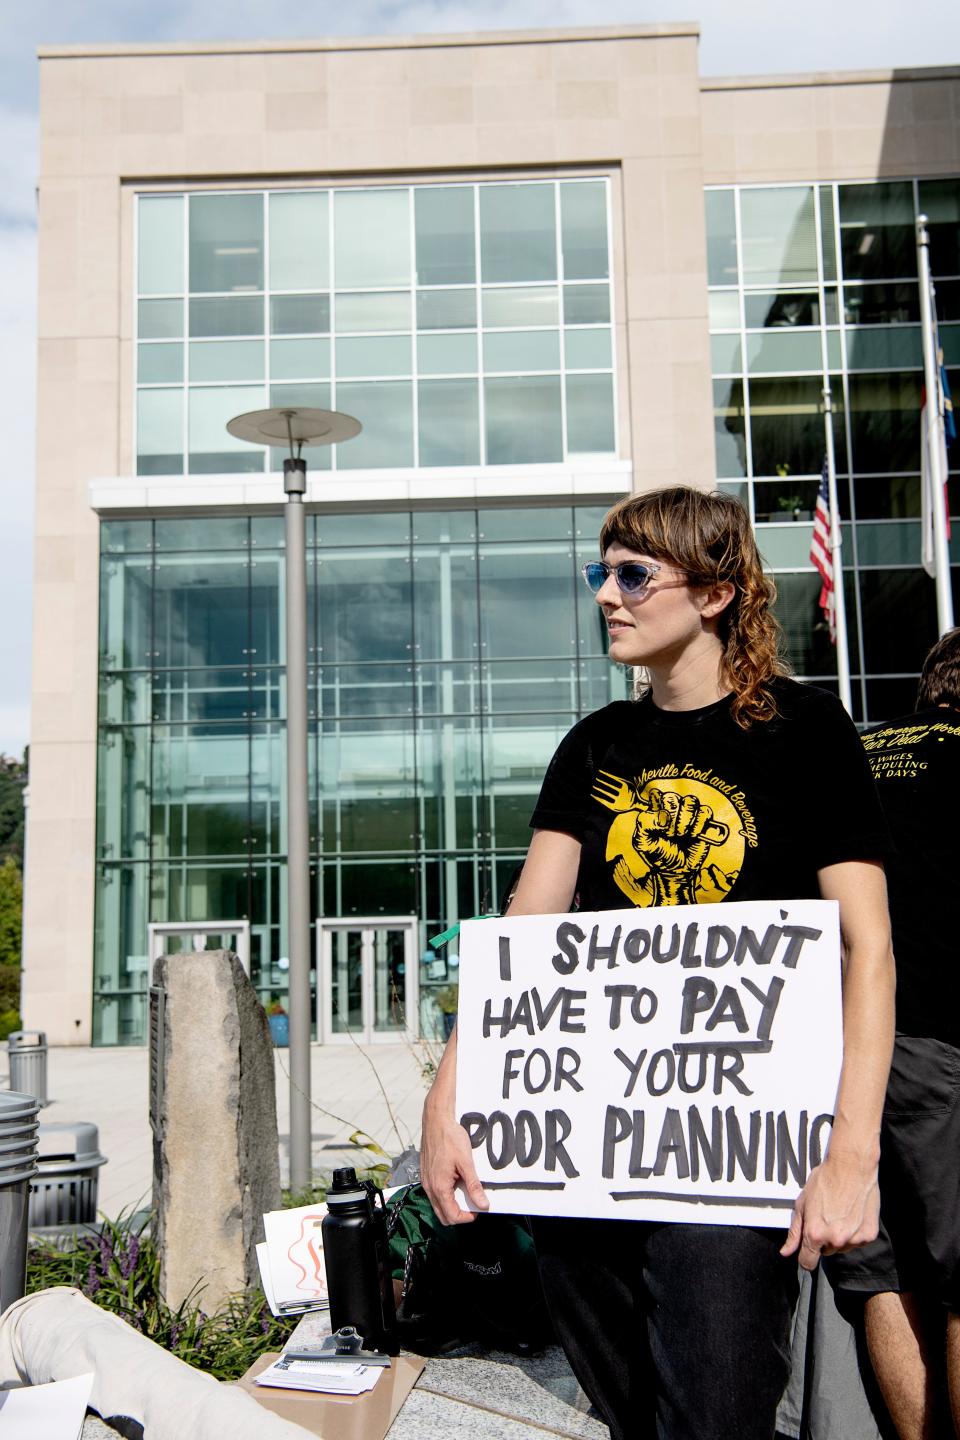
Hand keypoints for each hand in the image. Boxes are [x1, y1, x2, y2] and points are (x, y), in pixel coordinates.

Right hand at [420, 1099, 488, 1225]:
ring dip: (452, 1206)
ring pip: (438, 1206)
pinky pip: (435, 1194)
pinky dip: (446, 1196)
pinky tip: (456, 1184)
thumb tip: (483, 1205)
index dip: (467, 1218)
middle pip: (443, 1215)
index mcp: (439, 1187)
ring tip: (466, 1194)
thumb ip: (474, 1186)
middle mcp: (429, 1188)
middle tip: (473, 1205)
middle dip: (459, 1215)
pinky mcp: (426, 1175)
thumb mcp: (466, 1162)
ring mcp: (425, 1182)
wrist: (436, 1120)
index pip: (451, 1216)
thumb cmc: (450, 1138)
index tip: (479, 1209)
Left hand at [631, 789, 717, 904]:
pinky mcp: (703, 821)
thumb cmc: (658, 854)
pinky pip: (705, 812)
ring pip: (691, 801)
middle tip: (669, 834)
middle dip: (670, 818)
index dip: (657, 808)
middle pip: (673, 797)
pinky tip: (693, 836)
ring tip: (681, 835)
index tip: (658, 826)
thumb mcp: (642, 842)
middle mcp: (672, 808)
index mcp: (655, 809)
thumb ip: (644, 824)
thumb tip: (663, 817)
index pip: (656, 794)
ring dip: (685, 821)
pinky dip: (699, 825)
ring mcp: (689, 813)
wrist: (675, 870)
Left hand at [780, 1154, 879, 1270]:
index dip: (805, 1258)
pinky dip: (854, 1233)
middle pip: (825, 1253)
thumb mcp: (802, 1204)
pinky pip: (857, 1242)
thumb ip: (794, 1232)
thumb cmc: (824, 1181)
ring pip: (842, 1248)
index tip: (807, 1252)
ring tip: (839, 1213)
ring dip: (839, 1237)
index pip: (807, 1263)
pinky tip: (852, 1214)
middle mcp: (835, 1240)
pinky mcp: (869, 1236)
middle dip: (823, 1240)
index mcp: (815, 1234)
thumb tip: (786, 1252)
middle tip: (825, 1218)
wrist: (851, 1168)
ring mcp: (854, 1239)